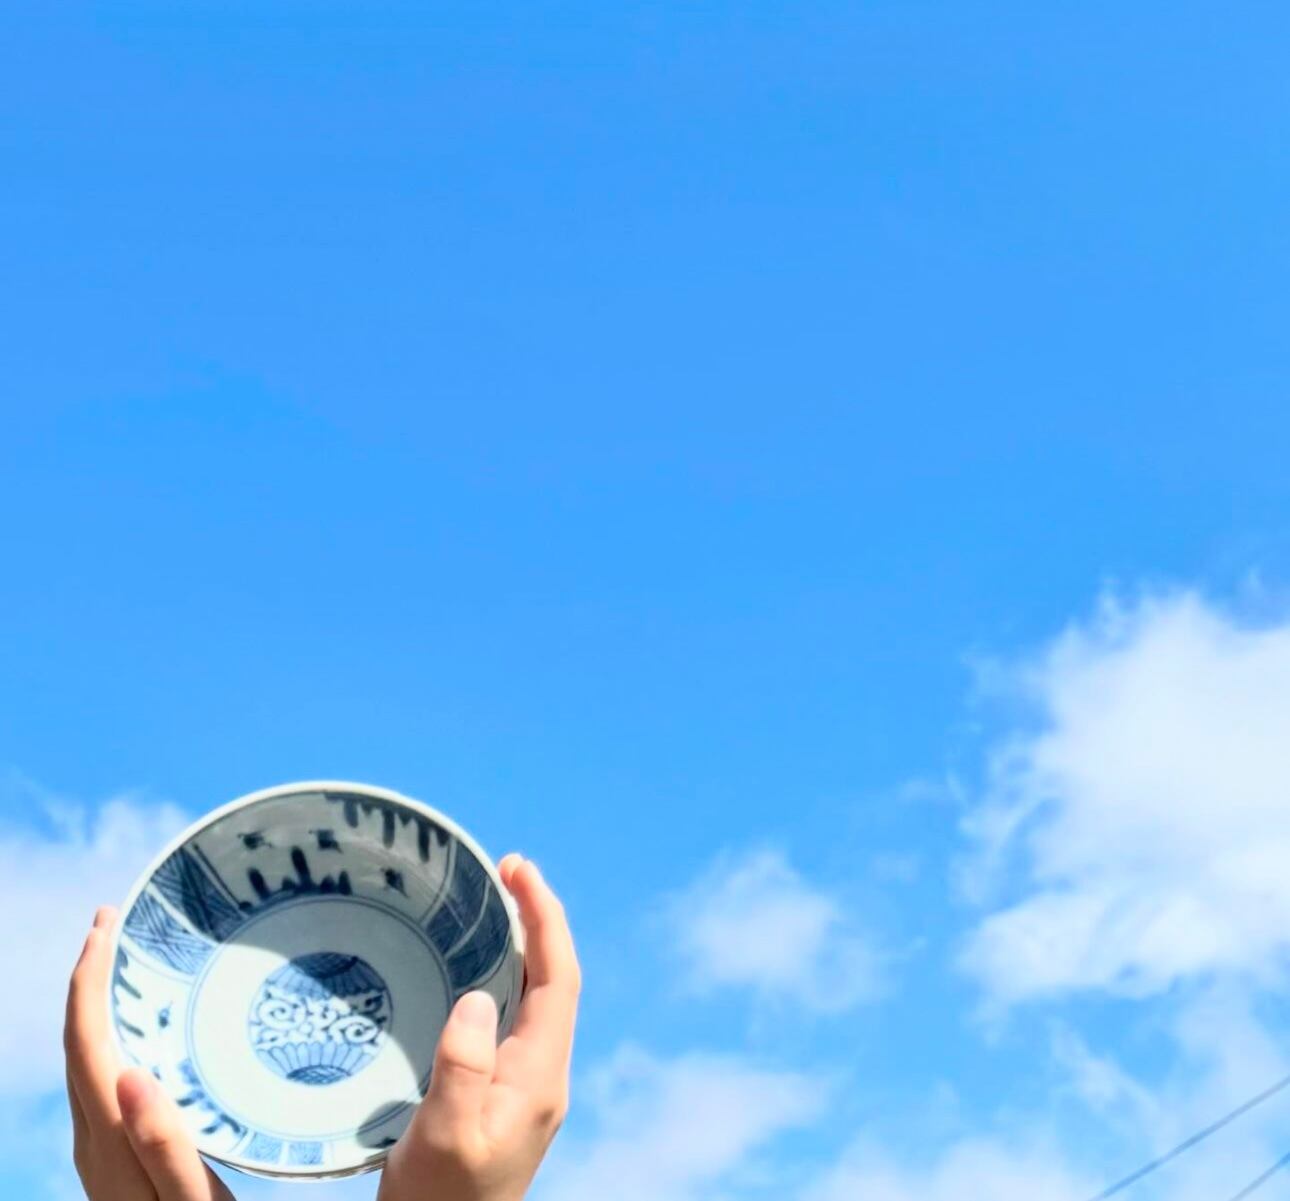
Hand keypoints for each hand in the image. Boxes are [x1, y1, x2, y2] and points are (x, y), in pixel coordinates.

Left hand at [65, 906, 233, 1200]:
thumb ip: (163, 1144)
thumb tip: (128, 1072)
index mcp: (109, 1138)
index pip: (85, 1041)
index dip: (89, 977)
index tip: (107, 922)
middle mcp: (96, 1137)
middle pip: (77, 1041)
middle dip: (90, 976)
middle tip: (115, 919)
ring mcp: (104, 1147)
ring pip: (87, 1057)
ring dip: (100, 1001)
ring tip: (127, 958)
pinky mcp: (120, 1153)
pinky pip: (104, 1075)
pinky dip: (116, 1031)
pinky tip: (148, 1026)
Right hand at [379, 854, 580, 1200]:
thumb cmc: (439, 1200)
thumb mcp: (444, 1135)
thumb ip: (464, 1066)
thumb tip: (480, 999)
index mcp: (540, 1076)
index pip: (560, 977)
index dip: (545, 917)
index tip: (519, 870)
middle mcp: (545, 1073)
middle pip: (558, 978)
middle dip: (539, 918)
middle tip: (506, 870)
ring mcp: (530, 1083)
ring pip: (541, 995)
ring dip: (527, 943)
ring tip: (497, 900)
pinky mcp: (508, 1091)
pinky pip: (519, 1015)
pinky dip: (508, 975)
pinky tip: (481, 965)